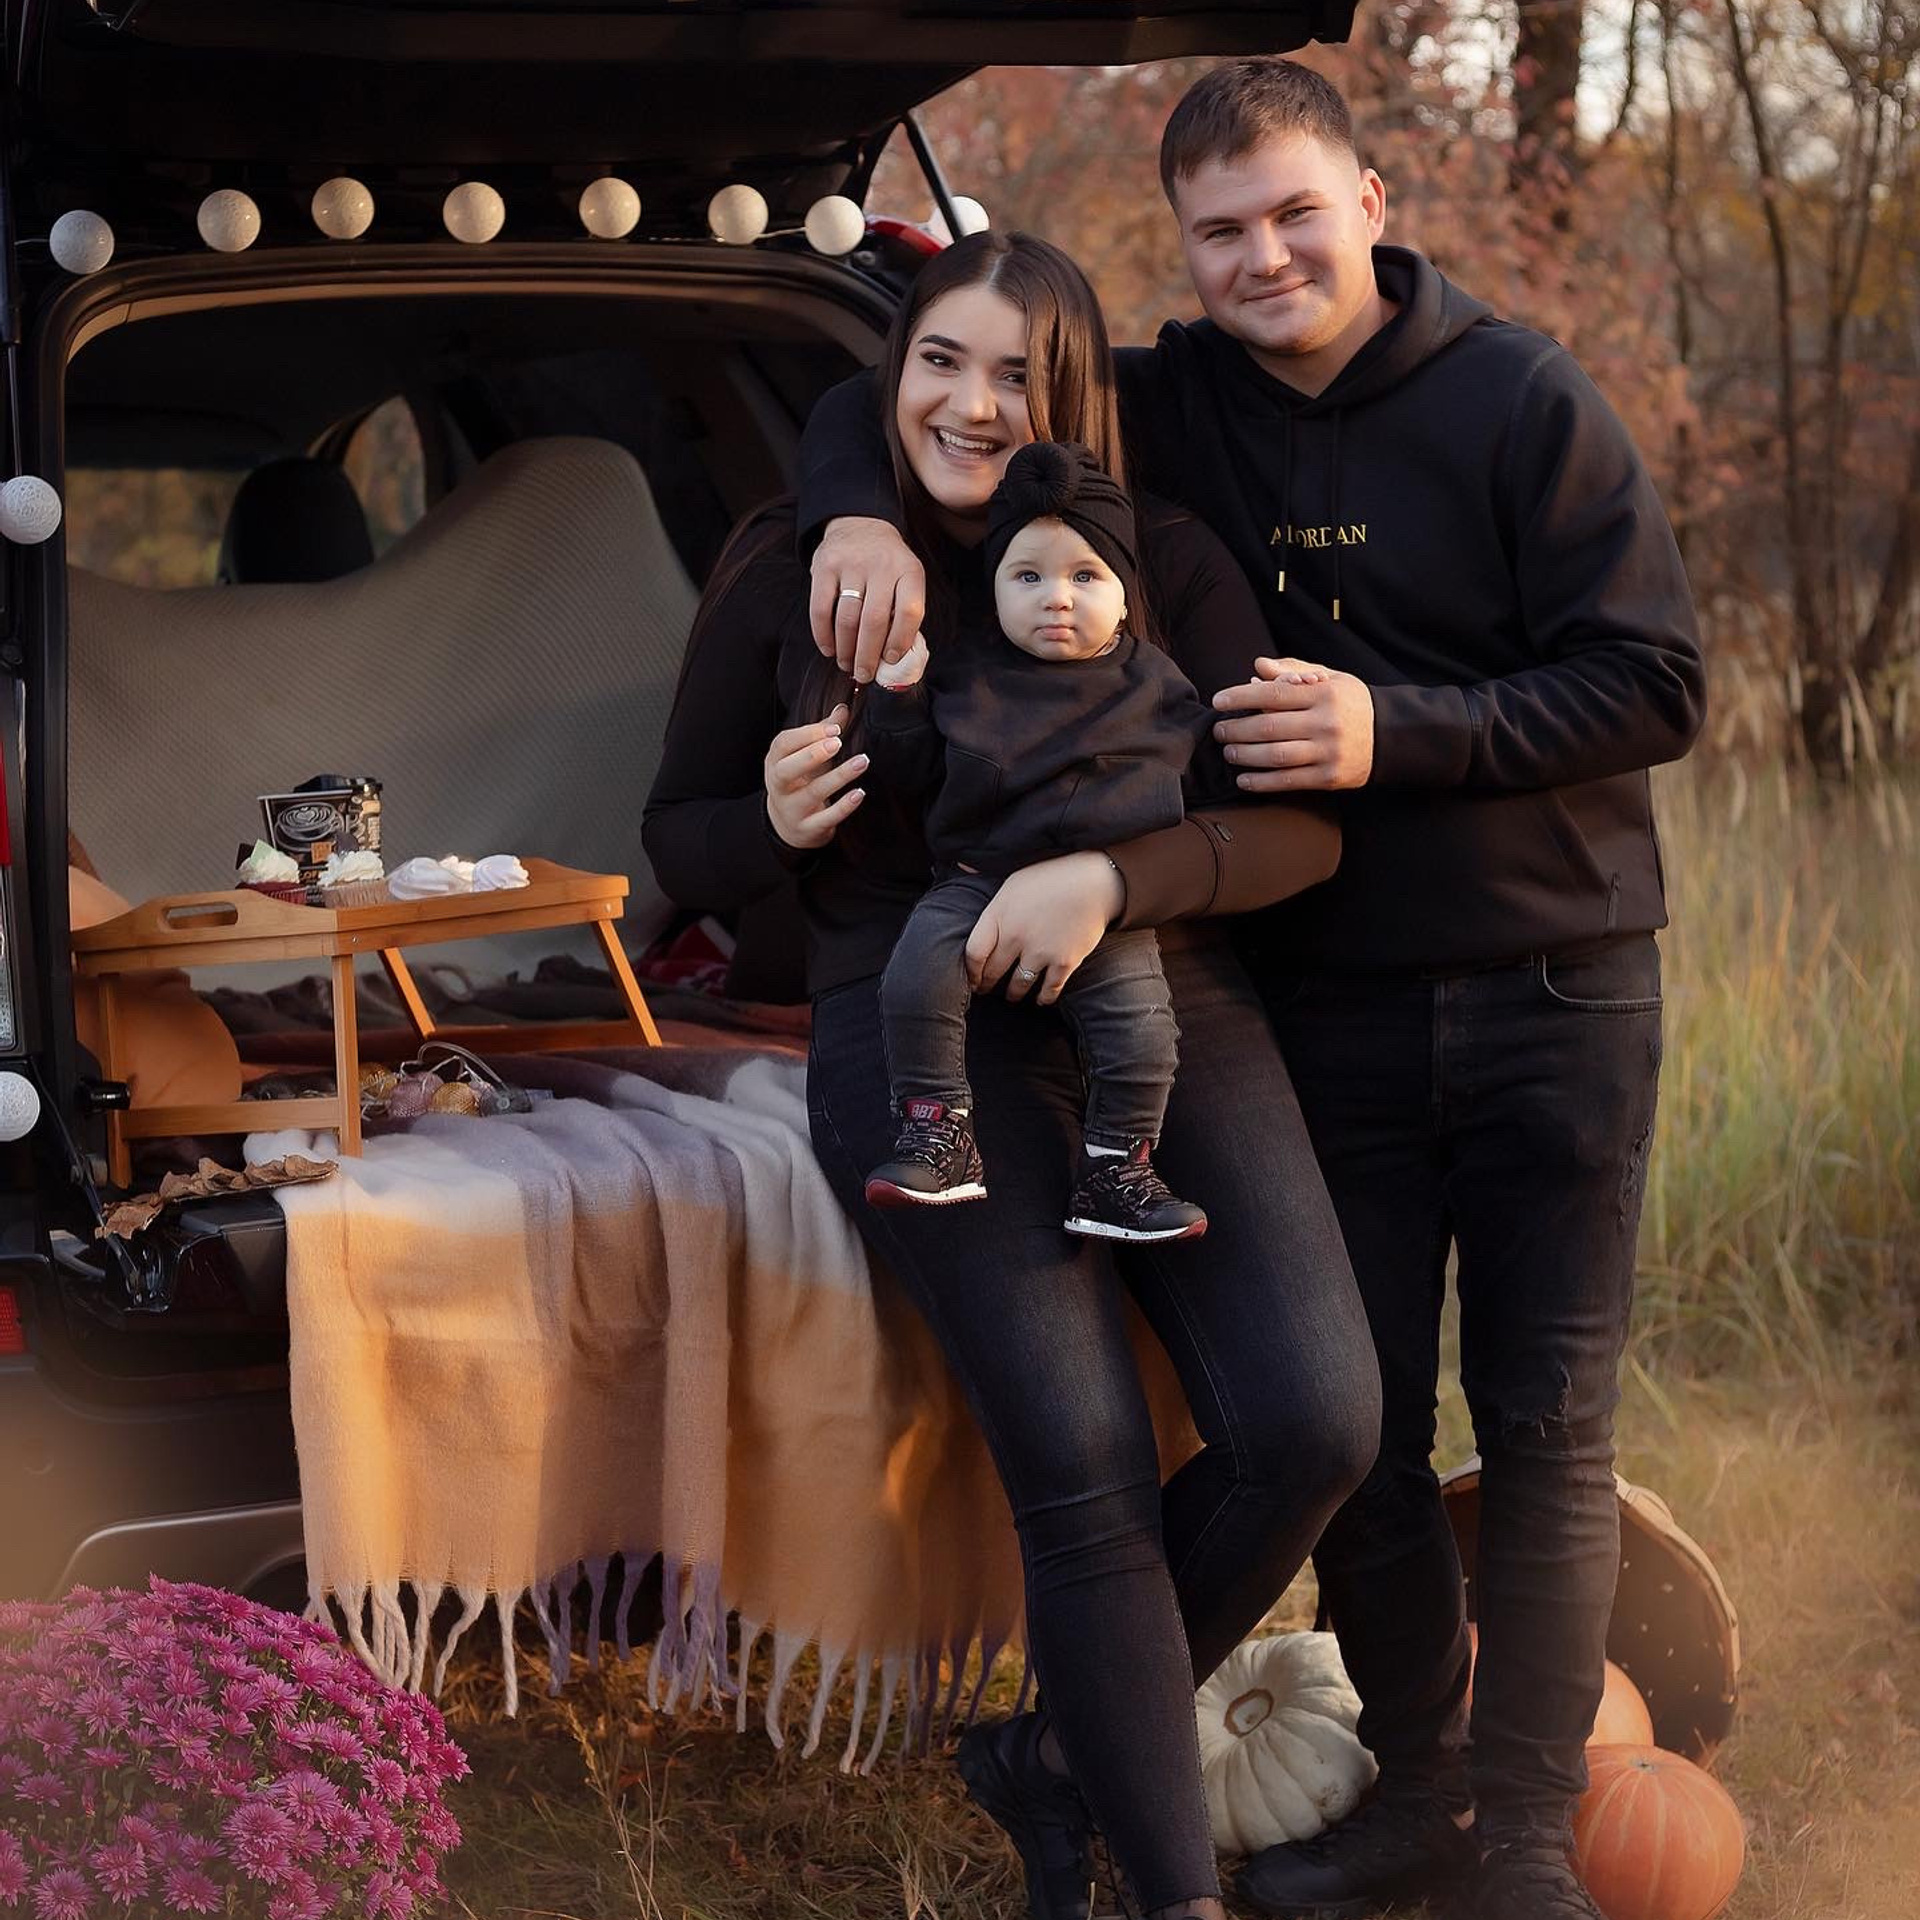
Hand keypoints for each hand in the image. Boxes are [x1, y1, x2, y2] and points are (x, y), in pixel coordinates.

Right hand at [763, 704, 866, 848]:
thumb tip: (843, 708)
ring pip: (812, 793)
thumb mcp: (804, 756)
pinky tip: (859, 793)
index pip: (784, 744)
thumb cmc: (799, 781)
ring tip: (862, 761)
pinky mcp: (808, 829)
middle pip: (787, 770)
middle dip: (812, 755)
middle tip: (837, 742)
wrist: (787, 825)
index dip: (808, 734)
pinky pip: (826, 818)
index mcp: (775, 762)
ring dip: (839, 776)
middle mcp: (779, 786)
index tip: (835, 728)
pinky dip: (843, 806)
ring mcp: (792, 809)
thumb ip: (822, 733)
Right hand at [809, 517, 926, 683]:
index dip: (901, 641)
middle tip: (864, 675)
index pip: (910, 611)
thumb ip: (903, 611)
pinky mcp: (825, 567)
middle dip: (868, 656)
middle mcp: (881, 566)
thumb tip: (892, 659)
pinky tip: (829, 649)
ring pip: (847, 618)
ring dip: (846, 650)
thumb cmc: (887, 565)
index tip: (890, 660)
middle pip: (875, 621)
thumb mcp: (905, 578)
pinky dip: (823, 635)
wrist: (861, 525)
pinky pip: (821, 609)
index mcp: (909, 571)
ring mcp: (851, 564)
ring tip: (847, 665)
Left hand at [965, 852, 1123, 1005]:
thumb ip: (988, 885)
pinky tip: (1041, 999)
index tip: (972, 976)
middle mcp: (1016, 936)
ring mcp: (1040, 952)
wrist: (1095, 881)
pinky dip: (1044, 998)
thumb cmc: (1053, 875)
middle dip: (987, 984)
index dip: (970, 970)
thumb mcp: (1014, 878)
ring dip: (1013, 994)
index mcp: (1000, 914)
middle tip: (986, 989)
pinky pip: (1049, 990)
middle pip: (993, 972)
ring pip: (1018, 986)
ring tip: (1012, 996)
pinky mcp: (1064, 962)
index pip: (973, 952)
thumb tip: (959, 861)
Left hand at [1212, 656, 1374, 790]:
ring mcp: (1328, 752)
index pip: (1273, 694)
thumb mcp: (1329, 679)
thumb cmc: (1349, 703)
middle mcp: (1325, 723)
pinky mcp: (1329, 777)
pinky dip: (1261, 782)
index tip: (1218, 701)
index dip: (1240, 697)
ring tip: (1228, 751)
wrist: (1390, 736)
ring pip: (1275, 756)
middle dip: (1236, 729)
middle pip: (1269, 727)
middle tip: (1218, 730)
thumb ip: (1292, 671)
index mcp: (1323, 694)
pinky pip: (1288, 781)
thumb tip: (1257, 667)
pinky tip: (1243, 780)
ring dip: (1244, 756)